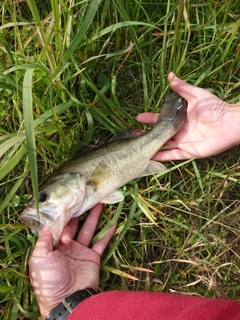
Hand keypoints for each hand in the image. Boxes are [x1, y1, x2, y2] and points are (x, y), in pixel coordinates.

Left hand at [29, 204, 115, 318]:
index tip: (69, 204)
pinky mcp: (93, 257)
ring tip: (99, 203)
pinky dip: (108, 233)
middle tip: (85, 198)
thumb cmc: (49, 278)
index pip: (59, 226)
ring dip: (94, 217)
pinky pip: (101, 243)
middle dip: (79, 212)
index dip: (63, 216)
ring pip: (88, 230)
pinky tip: (114, 222)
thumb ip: (44, 238)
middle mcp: (67, 246)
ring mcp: (81, 251)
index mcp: (53, 246)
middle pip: (74, 225)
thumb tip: (49, 222)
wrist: (67, 299)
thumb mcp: (40, 257)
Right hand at [137, 72, 239, 159]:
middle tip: (134, 135)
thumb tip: (170, 75)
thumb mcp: (197, 95)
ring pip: (163, 146)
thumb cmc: (215, 107)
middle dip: (147, 134)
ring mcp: (182, 142)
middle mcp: (178, 131)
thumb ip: (183, 88)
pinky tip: (150, 157)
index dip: (149, 118)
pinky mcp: (188, 151)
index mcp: (179, 118)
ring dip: (151, 147)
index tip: (138, 117)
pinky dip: (162, 157)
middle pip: (159, 134)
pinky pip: (172, 156)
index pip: (160, 119)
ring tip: (138, 148)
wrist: (230, 122)